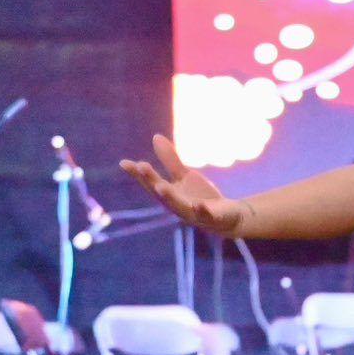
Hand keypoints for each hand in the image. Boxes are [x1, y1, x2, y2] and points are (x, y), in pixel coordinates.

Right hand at [119, 135, 252, 236]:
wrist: (229, 217)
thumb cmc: (201, 197)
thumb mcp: (185, 176)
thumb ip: (170, 160)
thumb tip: (155, 136)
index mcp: (169, 195)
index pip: (150, 183)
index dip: (137, 174)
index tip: (124, 163)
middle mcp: (177, 206)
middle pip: (161, 193)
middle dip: (151, 181)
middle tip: (140, 166)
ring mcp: (194, 214)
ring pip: (179, 206)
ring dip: (169, 196)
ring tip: (161, 186)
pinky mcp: (212, 218)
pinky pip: (205, 216)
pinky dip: (201, 211)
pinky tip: (199, 204)